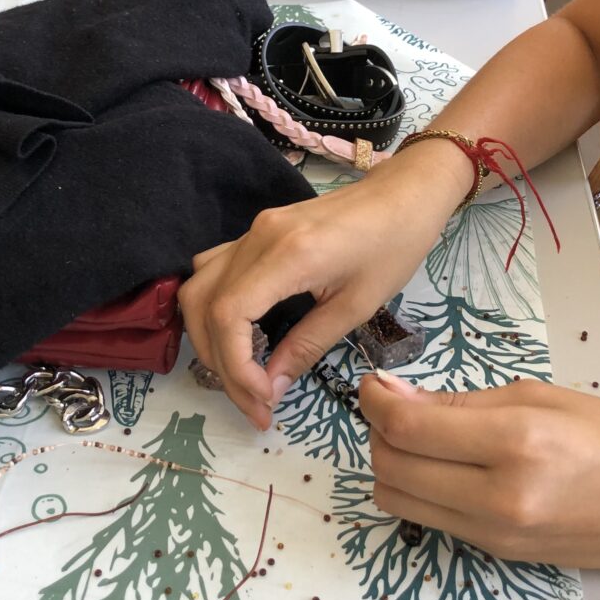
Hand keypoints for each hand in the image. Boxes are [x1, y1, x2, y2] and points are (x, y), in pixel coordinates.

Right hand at [178, 140, 470, 429]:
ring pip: (198, 288)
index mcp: (288, 254)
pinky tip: (236, 335)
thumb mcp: (356, 306)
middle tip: (254, 402)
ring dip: (208, 337)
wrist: (402, 196)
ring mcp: (252, 231)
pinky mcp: (255, 232)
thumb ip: (307, 346)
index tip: (263, 397)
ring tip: (240, 374)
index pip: (228, 313)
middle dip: (221, 363)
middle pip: (205, 305)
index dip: (234, 363)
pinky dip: (212, 309)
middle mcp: (258, 238)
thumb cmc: (393, 247)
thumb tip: (272, 387)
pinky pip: (212, 271)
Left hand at [360, 372, 599, 585]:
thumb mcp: (537, 396)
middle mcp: (497, 496)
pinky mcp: (493, 554)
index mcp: (514, 442)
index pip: (407, 426)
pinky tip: (439, 464)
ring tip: (416, 435)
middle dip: (377, 429)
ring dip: (389, 462)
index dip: (374, 400)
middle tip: (393, 403)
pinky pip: (426, 518)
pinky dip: (416, 488)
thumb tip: (395, 394)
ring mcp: (493, 533)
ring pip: (396, 498)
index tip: (372, 382)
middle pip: (390, 465)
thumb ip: (460, 399)